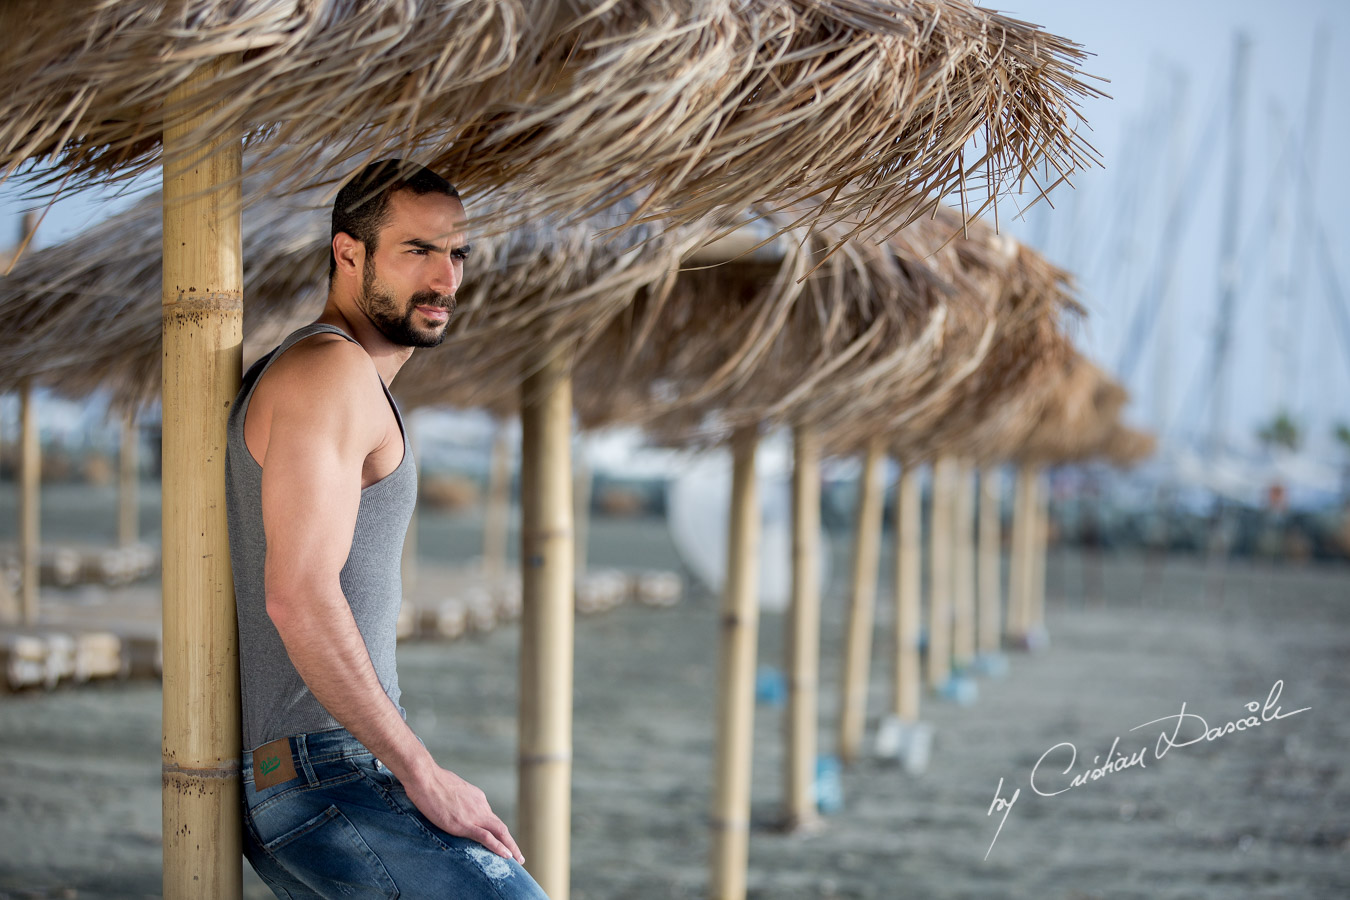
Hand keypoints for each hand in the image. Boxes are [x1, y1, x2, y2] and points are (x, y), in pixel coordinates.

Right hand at [402, 765, 525, 864]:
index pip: (490, 818)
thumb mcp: (450, 789)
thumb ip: (456, 799)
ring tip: (518, 860)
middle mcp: (480, 806)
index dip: (497, 832)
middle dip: (511, 842)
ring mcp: (473, 815)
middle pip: (500, 827)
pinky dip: (499, 847)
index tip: (502, 841)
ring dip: (510, 847)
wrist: (425, 778)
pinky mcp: (464, 824)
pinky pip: (487, 838)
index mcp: (477, 798)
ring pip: (500, 832)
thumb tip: (452, 806)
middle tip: (518, 856)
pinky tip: (506, 856)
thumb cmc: (431, 781)